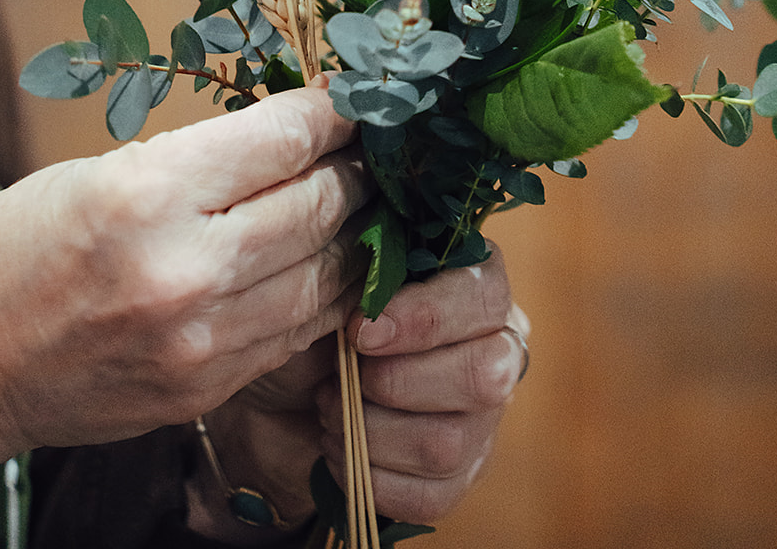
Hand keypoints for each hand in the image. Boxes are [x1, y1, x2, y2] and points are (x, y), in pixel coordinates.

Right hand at [0, 84, 368, 490]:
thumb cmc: (26, 244)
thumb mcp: (110, 170)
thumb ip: (208, 158)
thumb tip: (300, 132)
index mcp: (149, 194)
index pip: (283, 140)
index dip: (332, 113)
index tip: (352, 98)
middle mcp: (183, 270)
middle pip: (319, 206)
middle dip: (354, 169)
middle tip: (369, 149)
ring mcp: (200, 340)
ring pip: (326, 275)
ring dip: (355, 234)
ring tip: (362, 203)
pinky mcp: (206, 388)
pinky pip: (297, 332)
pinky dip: (325, 293)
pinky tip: (329, 265)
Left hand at [190, 242, 526, 537]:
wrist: (279, 401)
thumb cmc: (318, 326)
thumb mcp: (336, 288)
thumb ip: (365, 279)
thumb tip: (373, 299)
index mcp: (474, 284)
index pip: (482, 295)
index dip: (424, 317)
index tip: (360, 330)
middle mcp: (496, 349)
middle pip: (485, 377)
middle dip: (398, 382)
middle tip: (345, 377)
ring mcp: (484, 420)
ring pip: (448, 443)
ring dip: (371, 433)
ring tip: (331, 413)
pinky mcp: (461, 478)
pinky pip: (430, 496)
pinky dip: (372, 479)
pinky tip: (343, 452)